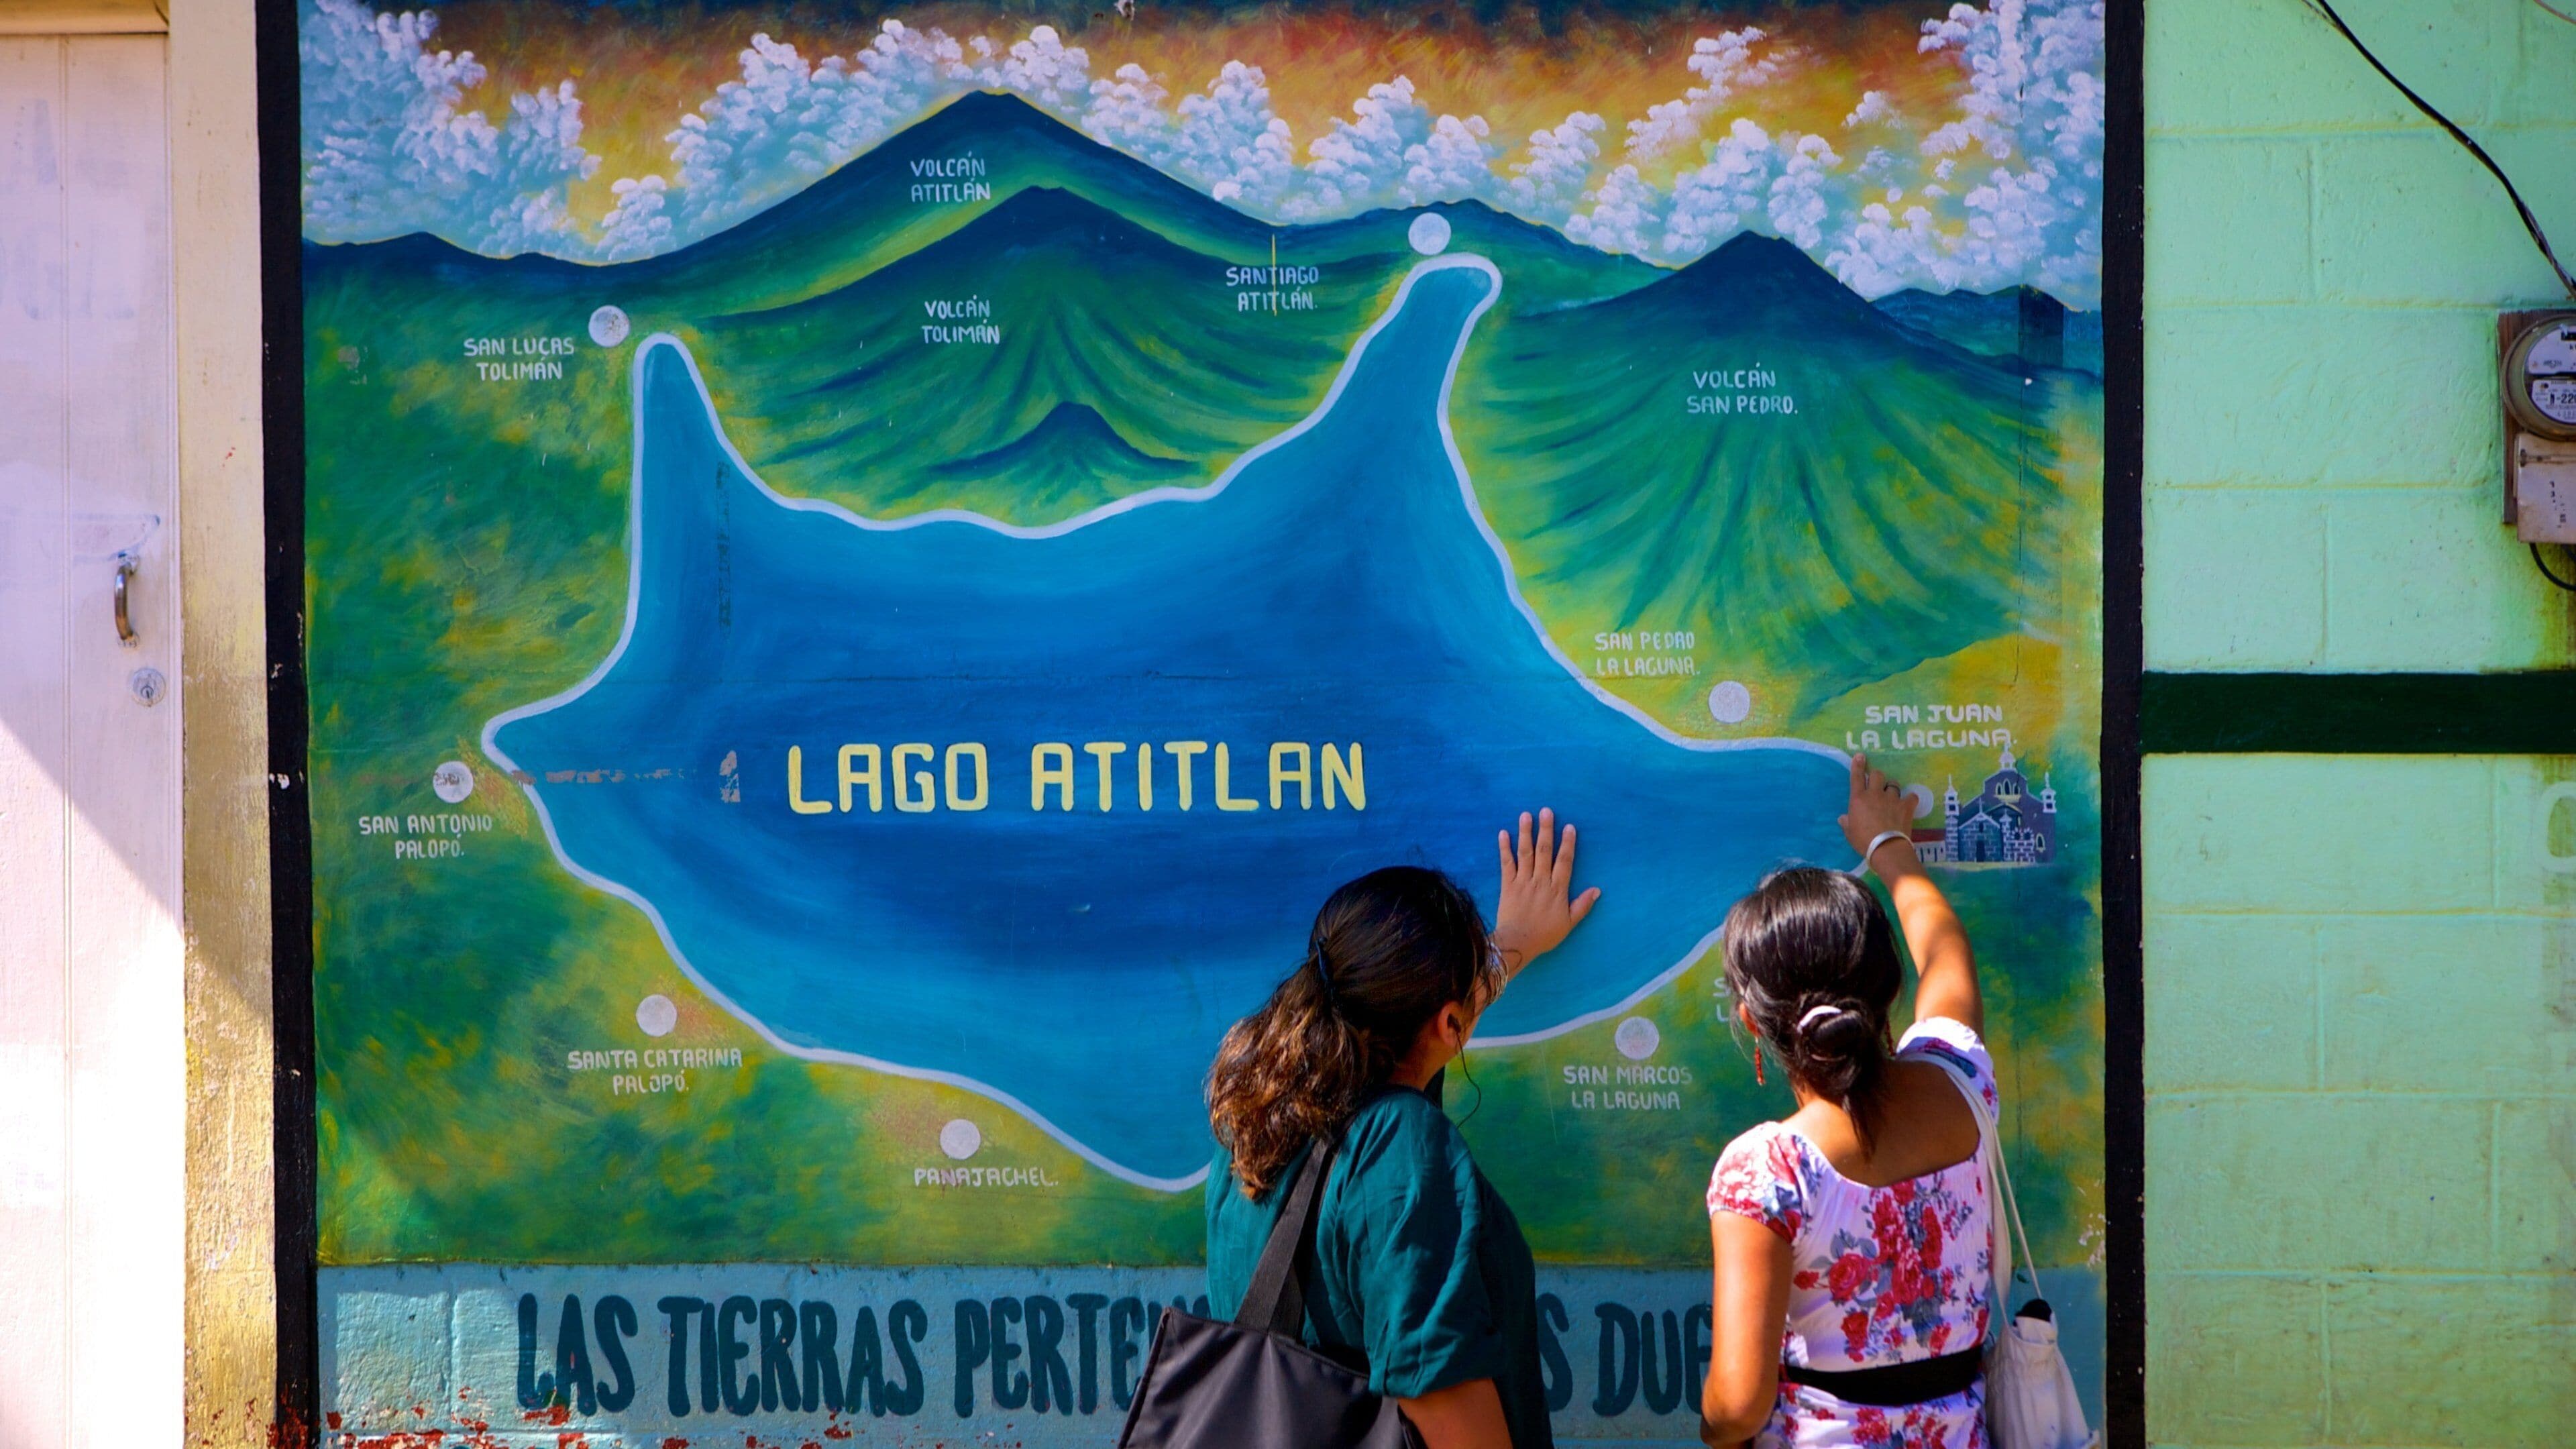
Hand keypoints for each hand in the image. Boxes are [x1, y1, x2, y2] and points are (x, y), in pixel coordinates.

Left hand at [1492, 808, 1599, 972]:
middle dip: (1546, 830)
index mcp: (1557, 889)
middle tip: (1546, 810)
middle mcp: (1541, 881)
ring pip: (1525, 853)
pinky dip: (1504, 848)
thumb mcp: (1569, 923)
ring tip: (1525, 815)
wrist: (1518, 943)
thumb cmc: (1545, 935)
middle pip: (1544, 851)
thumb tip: (1597, 890)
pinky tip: (1503, 833)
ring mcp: (1523, 881)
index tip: (1569, 827)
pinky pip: (1506, 864)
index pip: (1564, 861)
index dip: (1567, 844)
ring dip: (1526, 833)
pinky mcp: (1507, 885)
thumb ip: (1582, 905)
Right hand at [1838, 754, 1917, 864]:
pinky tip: (1908, 803)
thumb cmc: (1863, 841)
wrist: (1886, 848)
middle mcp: (1874, 794)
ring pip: (1893, 784)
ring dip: (1891, 788)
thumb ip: (1846, 822)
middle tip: (1876, 784)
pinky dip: (1909, 799)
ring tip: (1892, 796)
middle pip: (1877, 774)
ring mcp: (1892, 798)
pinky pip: (1911, 796)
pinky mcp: (1906, 806)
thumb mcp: (1849, 832)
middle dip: (1876, 777)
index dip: (1857, 765)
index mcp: (1858, 798)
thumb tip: (1843, 818)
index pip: (1856, 776)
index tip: (1860, 756)